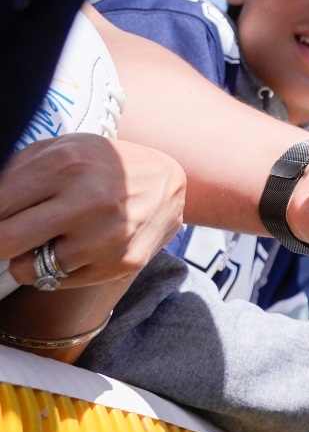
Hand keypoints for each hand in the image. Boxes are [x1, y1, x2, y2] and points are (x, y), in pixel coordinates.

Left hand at [0, 136, 186, 288]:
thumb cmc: (100, 165)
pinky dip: (57, 268)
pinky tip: (74, 248)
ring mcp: (108, 236)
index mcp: (67, 165)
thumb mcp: (60, 150)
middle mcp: (89, 201)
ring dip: (27, 258)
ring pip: (28, 270)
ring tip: (45, 240)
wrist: (168, 182)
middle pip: (5, 241)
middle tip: (8, 236)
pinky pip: (59, 281)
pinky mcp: (122, 263)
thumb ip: (16, 173)